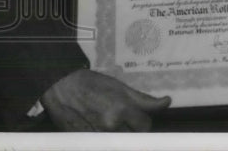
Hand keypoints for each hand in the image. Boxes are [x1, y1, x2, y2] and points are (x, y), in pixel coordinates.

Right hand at [41, 69, 170, 130]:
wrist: (61, 88)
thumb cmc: (93, 84)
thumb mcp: (120, 87)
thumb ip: (144, 99)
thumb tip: (167, 102)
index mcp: (122, 110)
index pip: (145, 126)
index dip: (144, 122)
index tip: (139, 117)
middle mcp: (110, 126)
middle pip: (133, 138)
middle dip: (132, 130)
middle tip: (126, 120)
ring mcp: (96, 137)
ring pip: (119, 142)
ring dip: (119, 136)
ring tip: (113, 123)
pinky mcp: (85, 142)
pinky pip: (102, 144)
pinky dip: (106, 139)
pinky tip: (99, 127)